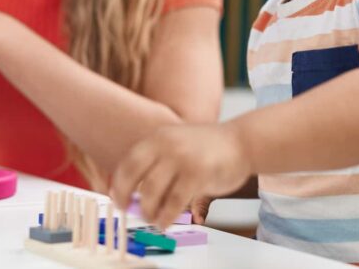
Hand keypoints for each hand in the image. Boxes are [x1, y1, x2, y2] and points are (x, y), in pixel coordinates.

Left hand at [110, 122, 249, 229]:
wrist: (241, 141)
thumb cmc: (207, 148)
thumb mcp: (176, 142)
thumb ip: (157, 161)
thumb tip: (133, 192)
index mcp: (158, 137)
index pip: (128, 162)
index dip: (119, 184)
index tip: (117, 199)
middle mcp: (166, 144)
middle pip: (134, 176)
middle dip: (127, 198)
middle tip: (130, 211)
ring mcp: (182, 158)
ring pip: (151, 191)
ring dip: (147, 211)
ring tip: (152, 219)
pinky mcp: (198, 174)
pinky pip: (174, 202)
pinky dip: (166, 216)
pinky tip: (165, 222)